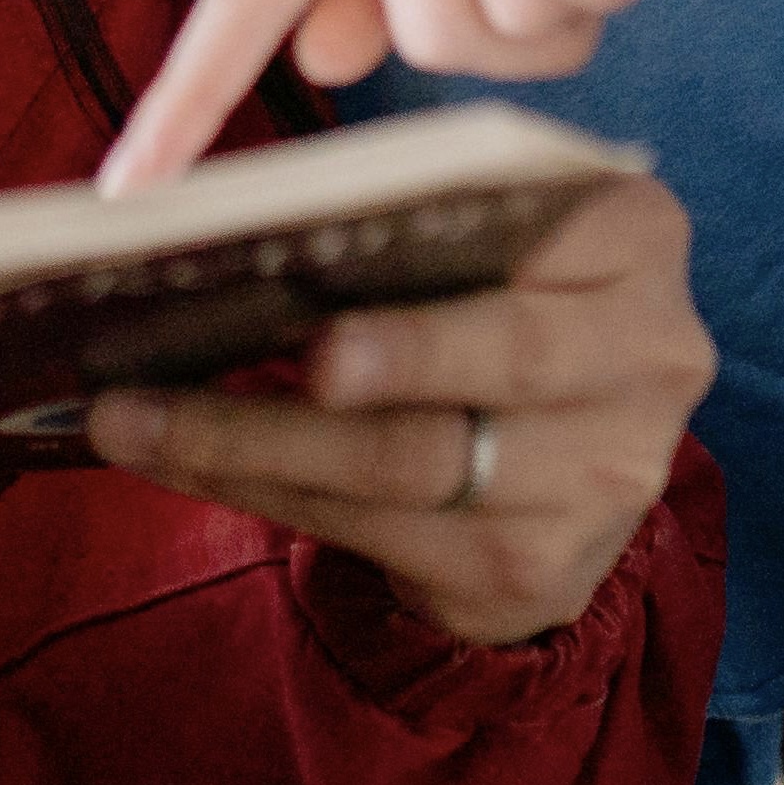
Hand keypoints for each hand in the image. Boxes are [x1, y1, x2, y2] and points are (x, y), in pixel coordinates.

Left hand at [85, 173, 711, 642]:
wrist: (557, 460)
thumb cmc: (485, 299)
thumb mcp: (483, 235)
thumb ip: (410, 215)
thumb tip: (236, 216)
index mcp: (635, 238)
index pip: (546, 237)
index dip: (450, 255)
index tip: (337, 288)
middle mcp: (649, 358)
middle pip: (501, 358)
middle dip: (378, 359)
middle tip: (255, 363)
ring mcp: (604, 478)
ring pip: (416, 461)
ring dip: (255, 440)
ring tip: (133, 417)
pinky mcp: (540, 569)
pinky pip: (380, 533)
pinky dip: (264, 491)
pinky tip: (174, 460)